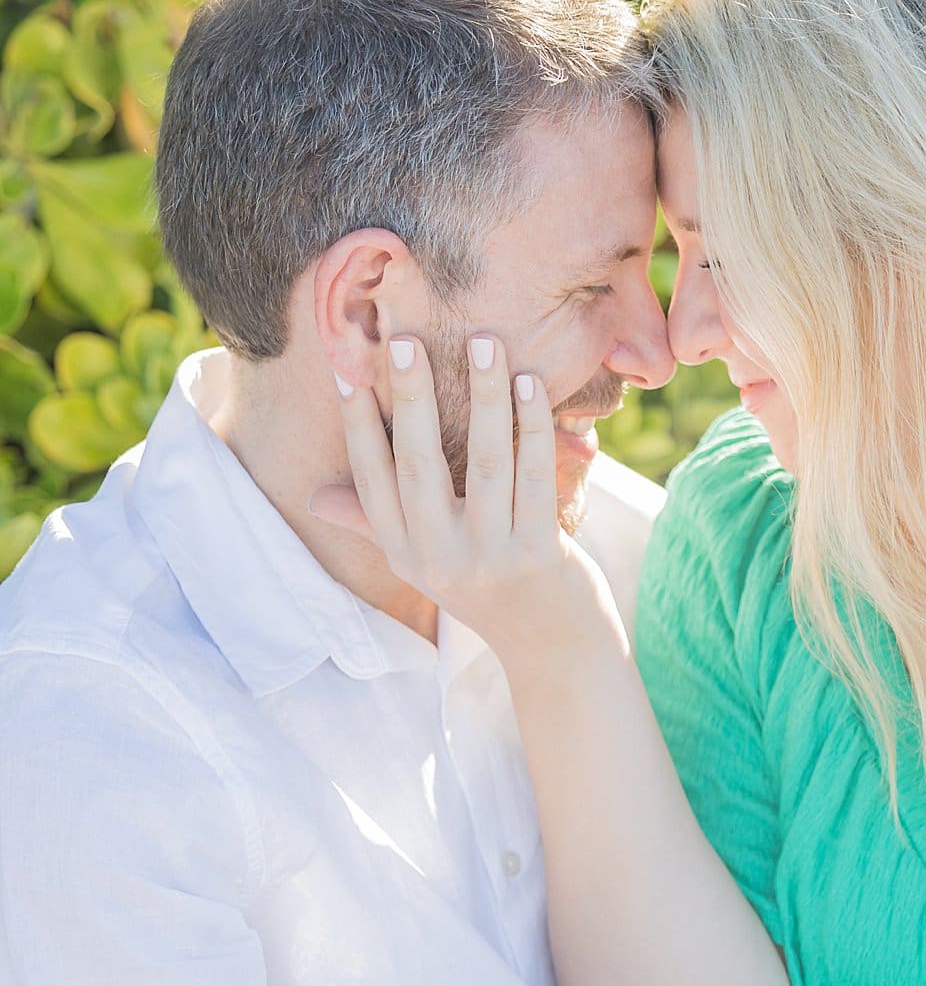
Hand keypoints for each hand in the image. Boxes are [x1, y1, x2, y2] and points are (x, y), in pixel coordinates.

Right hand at [310, 333, 621, 670]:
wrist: (552, 647)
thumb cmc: (486, 590)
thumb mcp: (423, 564)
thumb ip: (376, 523)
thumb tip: (312, 498)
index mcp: (404, 552)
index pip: (371, 478)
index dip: (357, 425)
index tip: (347, 370)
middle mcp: (438, 557)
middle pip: (418, 464)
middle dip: (411, 397)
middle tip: (404, 339)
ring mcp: (490, 557)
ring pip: (484, 462)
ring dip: (484, 396)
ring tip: (484, 342)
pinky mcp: (538, 554)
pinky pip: (534, 477)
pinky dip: (533, 427)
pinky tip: (530, 384)